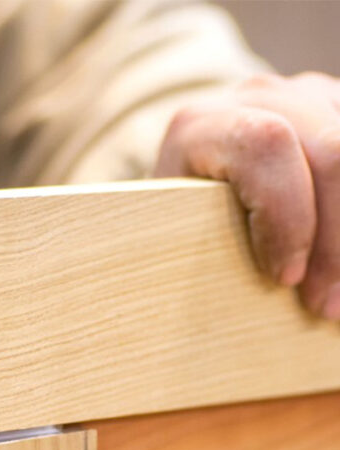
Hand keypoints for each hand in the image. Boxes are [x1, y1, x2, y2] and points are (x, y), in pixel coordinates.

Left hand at [155, 72, 339, 318]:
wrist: (186, 197)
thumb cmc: (175, 233)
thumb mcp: (169, 242)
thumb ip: (192, 254)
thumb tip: (239, 308)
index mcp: (202, 126)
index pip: (266, 146)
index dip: (289, 216)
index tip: (286, 281)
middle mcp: (258, 97)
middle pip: (332, 151)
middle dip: (335, 241)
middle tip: (326, 308)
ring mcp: (308, 96)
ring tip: (338, 298)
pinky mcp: (337, 110)